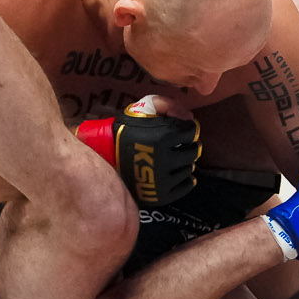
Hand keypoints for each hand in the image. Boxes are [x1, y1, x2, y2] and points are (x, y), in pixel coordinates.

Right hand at [76, 95, 198, 205]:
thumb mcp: (142, 108)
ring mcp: (164, 179)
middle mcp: (166, 159)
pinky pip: (185, 186)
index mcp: (163, 136)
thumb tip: (188, 116)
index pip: (191, 131)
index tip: (182, 130)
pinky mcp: (162, 195)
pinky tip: (178, 173)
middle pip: (193, 152)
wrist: (105, 157)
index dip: (188, 129)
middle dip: (189, 146)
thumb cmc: (125, 131)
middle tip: (182, 145)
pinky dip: (185, 179)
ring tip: (175, 159)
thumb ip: (166, 104)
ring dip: (185, 162)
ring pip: (189, 169)